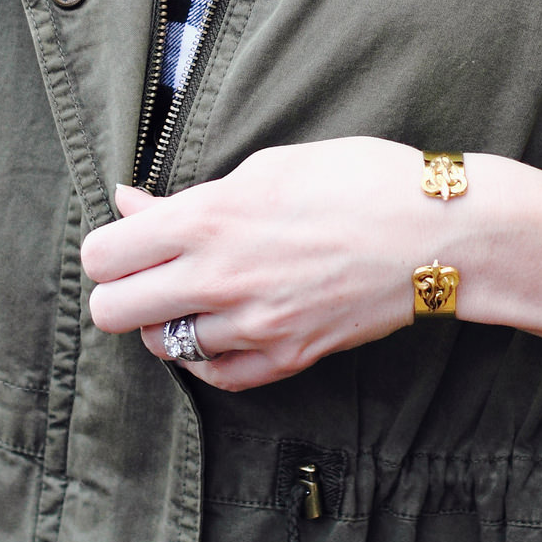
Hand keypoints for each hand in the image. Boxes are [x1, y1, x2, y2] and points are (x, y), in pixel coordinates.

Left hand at [84, 138, 464, 390]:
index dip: (108, 249)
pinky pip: (214, 375)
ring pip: (161, 346)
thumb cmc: (359, 180)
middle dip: (121, 291)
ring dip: (168, 321)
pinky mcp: (287, 358)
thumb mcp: (268, 166)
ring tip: (198, 293)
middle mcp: (220, 279)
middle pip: (112, 312)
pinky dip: (208, 354)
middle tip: (151, 274)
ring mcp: (254, 326)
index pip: (102, 256)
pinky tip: (224, 325)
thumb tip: (128, 205)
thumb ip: (190, 196)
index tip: (129, 242)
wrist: (438, 233)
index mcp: (209, 220)